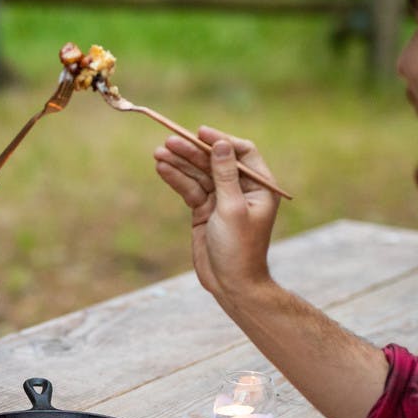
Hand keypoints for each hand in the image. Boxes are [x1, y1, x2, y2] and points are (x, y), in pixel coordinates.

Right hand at [154, 126, 280, 307]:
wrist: (230, 284)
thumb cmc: (238, 249)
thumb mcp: (232, 208)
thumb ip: (225, 175)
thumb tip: (221, 144)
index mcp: (259, 187)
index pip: (241, 153)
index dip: (220, 141)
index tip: (200, 133)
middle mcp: (241, 189)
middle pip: (214, 161)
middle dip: (192, 152)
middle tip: (169, 141)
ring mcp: (220, 200)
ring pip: (198, 174)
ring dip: (179, 163)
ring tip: (159, 153)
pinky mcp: (203, 211)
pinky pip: (189, 189)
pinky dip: (176, 179)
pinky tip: (162, 168)